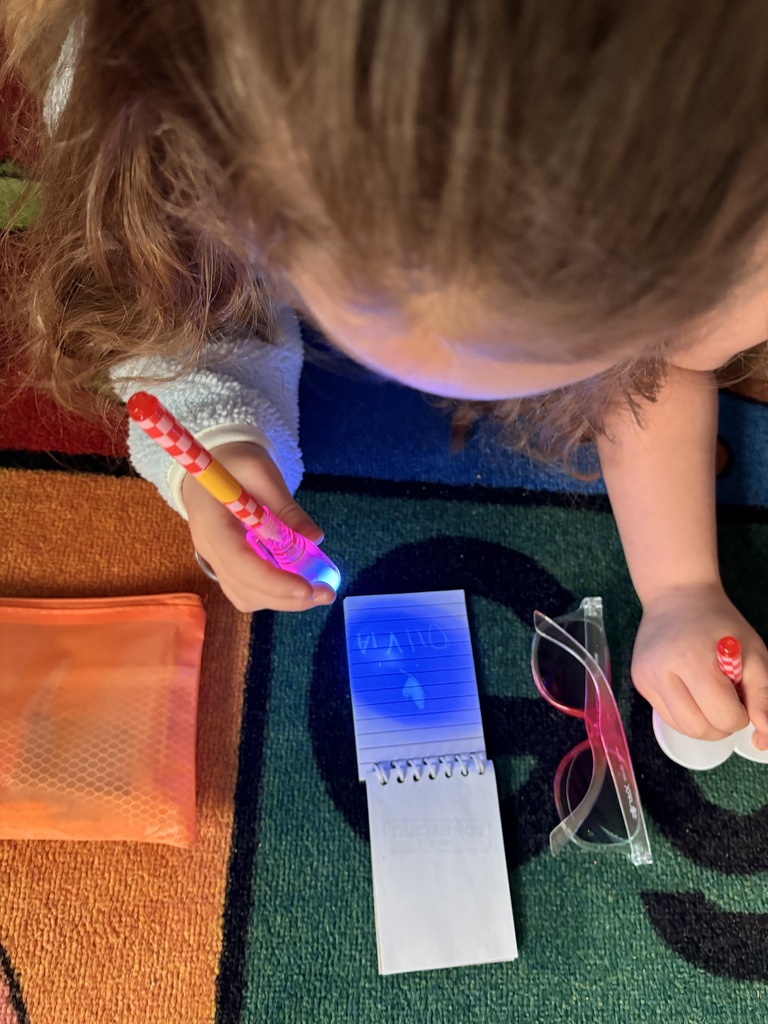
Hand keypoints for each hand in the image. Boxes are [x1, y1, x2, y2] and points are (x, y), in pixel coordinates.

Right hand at [182, 441, 335, 612]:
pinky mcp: (227, 566)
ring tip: (317, 588)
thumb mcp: (263, 474)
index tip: (307, 590)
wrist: (213, 465)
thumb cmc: (236, 465)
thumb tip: (315, 538)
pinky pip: (248, 591)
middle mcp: (210, 550)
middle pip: (245, 588)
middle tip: (327, 593)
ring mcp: (215, 561)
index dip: (274, 582)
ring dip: (283, 599)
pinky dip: (274, 593)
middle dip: (287, 597)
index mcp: (213, 525)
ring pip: (247, 596)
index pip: (240, 564)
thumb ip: (287, 508)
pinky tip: (298, 581)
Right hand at [632, 583, 767, 748]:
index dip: (740, 714)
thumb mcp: (753, 651)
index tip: (741, 695)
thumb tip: (764, 734)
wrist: (677, 595)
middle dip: (721, 724)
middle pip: (699, 729)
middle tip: (727, 700)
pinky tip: (691, 691)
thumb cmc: (719, 622)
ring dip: (703, 723)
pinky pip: (666, 716)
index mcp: (693, 660)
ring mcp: (645, 677)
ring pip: (681, 728)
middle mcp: (662, 671)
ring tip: (709, 696)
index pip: (723, 716)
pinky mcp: (638, 681)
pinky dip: (685, 713)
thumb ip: (762, 695)